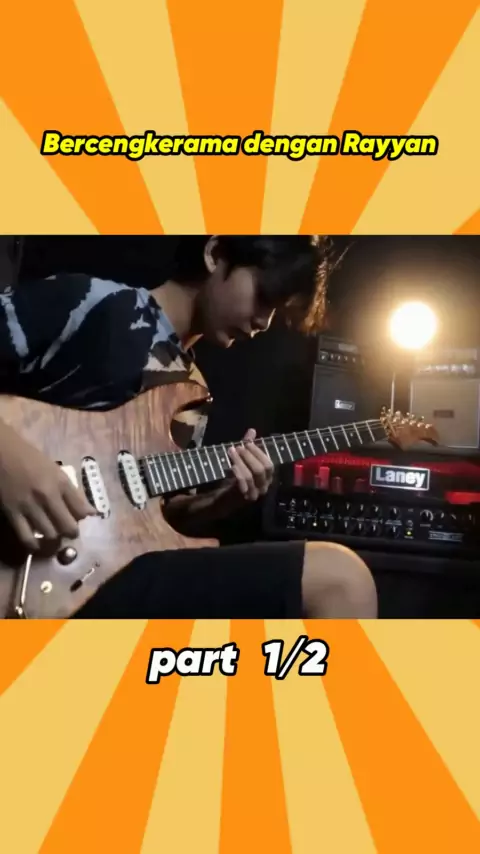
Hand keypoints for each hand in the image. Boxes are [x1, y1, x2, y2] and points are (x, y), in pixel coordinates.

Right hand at [0, 421, 96, 550]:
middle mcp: (48, 495)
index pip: (82, 510)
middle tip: (68, 532)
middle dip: (71, 532)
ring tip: (52, 533)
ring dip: (54, 537)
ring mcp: (29, 506)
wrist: (2, 451)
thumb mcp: (55, 469)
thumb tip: (89, 511)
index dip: (83, 518)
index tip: (79, 518)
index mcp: (61, 481)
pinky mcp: (12, 513)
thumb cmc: (29, 457)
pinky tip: (36, 544)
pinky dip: (33, 545)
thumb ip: (71, 490)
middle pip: (68, 526)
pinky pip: (26, 538)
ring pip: (50, 534)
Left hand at [227, 428, 273, 501]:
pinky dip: (237, 474)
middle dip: (249, 456)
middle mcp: (264, 486)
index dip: (258, 452)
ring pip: (251, 475)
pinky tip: (231, 466)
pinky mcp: (243, 499)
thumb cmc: (235, 480)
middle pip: (262, 469)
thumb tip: (252, 430)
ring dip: (240, 461)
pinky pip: (243, 485)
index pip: (269, 464)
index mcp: (267, 478)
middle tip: (238, 447)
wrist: (223, 501)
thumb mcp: (242, 461)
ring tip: (231, 452)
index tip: (247, 443)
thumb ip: (248, 447)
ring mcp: (255, 493)